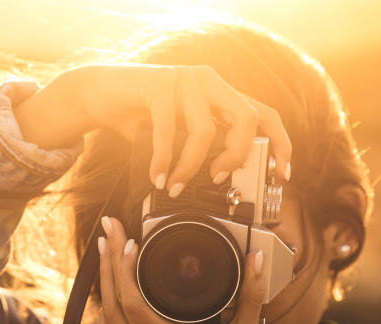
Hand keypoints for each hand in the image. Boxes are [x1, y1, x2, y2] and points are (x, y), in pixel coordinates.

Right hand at [15, 63, 291, 195]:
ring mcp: (185, 79)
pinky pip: (168, 131)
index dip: (280, 144)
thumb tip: (222, 182)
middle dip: (237, 156)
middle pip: (245, 118)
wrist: (98, 94)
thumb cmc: (140, 117)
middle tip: (219, 179)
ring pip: (204, 130)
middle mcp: (208, 81)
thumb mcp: (178, 133)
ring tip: (177, 187)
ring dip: (190, 167)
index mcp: (220, 92)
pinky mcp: (158, 84)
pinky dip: (164, 161)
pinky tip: (157, 177)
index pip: (264, 114)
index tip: (282, 174)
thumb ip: (201, 146)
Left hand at [95, 215, 264, 323]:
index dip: (125, 269)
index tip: (130, 242)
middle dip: (109, 263)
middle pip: (114, 304)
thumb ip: (250, 294)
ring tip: (107, 253)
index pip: (133, 302)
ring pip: (106, 320)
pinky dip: (105, 314)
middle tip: (109, 230)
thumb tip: (256, 259)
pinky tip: (109, 294)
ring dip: (104, 285)